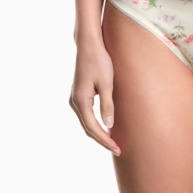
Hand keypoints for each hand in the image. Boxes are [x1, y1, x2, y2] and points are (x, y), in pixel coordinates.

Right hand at [69, 37, 120, 155]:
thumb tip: (109, 126)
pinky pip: (87, 113)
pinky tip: (106, 124)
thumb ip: (108, 105)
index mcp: (80, 101)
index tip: (117, 148)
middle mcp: (74, 101)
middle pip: (88, 127)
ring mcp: (75, 97)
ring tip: (113, 140)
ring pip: (86, 121)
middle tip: (117, 149)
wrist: (88, 44)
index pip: (93, 127)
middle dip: (102, 139)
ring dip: (98, 131)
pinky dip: (95, 121)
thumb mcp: (107, 83)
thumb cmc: (99, 61)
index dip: (105, 140)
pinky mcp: (79, 93)